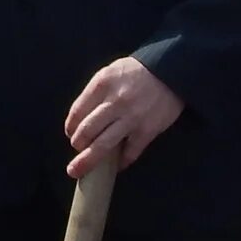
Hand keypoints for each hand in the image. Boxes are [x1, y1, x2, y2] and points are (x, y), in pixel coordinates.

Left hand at [64, 57, 184, 178]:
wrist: (170, 71)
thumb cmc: (135, 72)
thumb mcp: (110, 72)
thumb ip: (95, 93)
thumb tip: (80, 119)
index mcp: (101, 84)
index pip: (77, 112)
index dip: (70, 127)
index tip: (70, 134)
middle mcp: (114, 102)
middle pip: (86, 131)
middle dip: (77, 145)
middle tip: (77, 150)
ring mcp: (131, 118)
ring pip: (103, 146)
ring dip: (88, 161)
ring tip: (79, 170)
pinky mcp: (147, 130)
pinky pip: (129, 152)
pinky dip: (120, 163)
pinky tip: (116, 166)